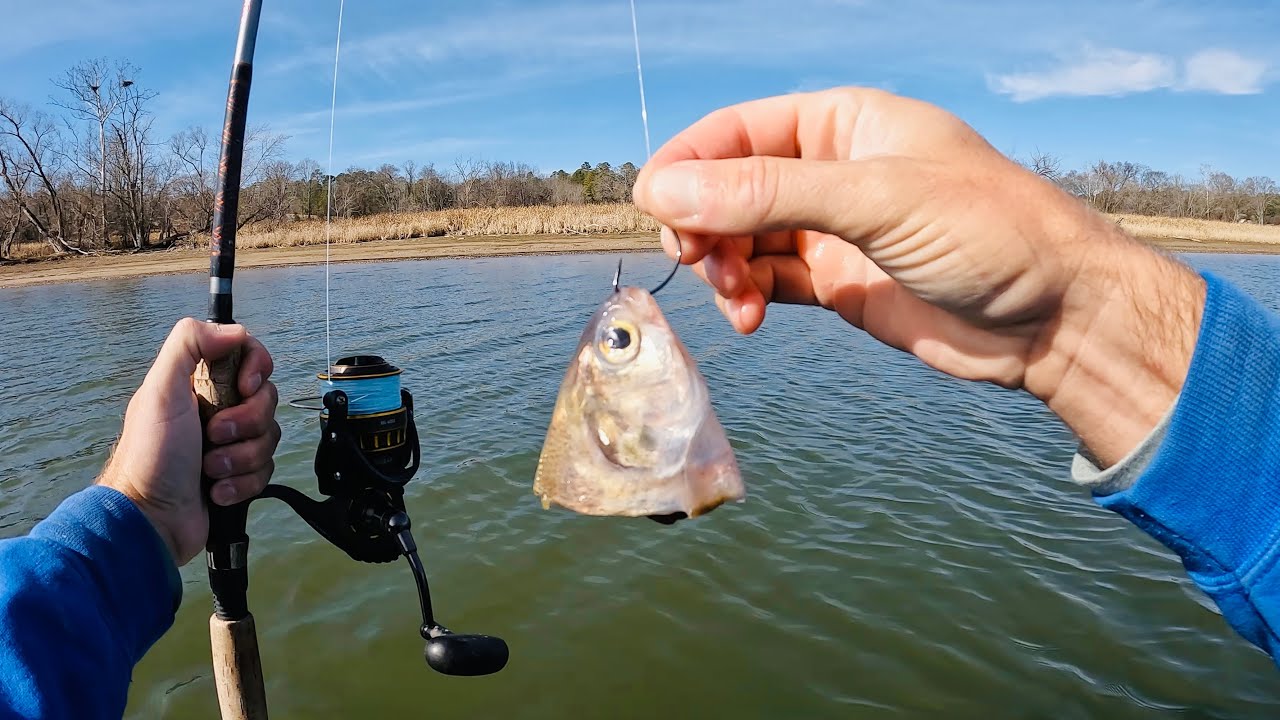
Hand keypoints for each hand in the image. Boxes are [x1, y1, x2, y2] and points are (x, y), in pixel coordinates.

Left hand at [97, 318, 280, 565]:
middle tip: (213, 437)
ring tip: (210, 471)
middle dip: (245, 423)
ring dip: (241, 458)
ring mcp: (231, 444)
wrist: (152, 519)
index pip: (250, 356)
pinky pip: (267, 470)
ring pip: (270, 437)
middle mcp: (218, 408)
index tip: (244, 386)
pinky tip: (216, 492)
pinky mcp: (240, 475)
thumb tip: (235, 330)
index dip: (256, 369)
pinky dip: (243, 483)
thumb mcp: (160, 390)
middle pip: (267, 399)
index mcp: (201, 382)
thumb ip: (189, 344)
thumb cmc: (151, 455)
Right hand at [632, 87, 1203, 465]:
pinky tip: (752, 319)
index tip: (654, 207)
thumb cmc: (991, 234)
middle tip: (698, 261)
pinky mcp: (837, 283)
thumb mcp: (875, 200)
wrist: (1057, 320)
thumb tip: (665, 192)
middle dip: (702, 224)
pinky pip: (766, 282)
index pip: (736, 132)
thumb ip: (767, 194)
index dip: (687, 166)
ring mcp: (832, 229)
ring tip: (736, 300)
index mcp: (842, 122)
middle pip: (728, 187)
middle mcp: (831, 170)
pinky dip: (746, 298)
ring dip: (721, 268)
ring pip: (741, 239)